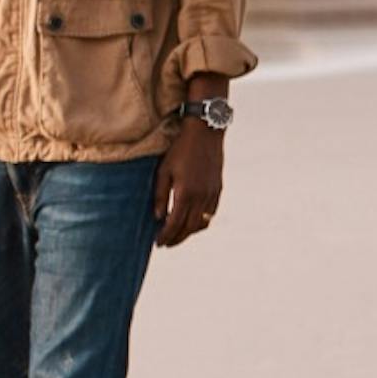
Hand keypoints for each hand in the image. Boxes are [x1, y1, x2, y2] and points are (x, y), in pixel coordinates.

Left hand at [154, 119, 225, 247]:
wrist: (206, 133)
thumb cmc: (180, 149)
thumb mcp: (163, 170)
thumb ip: (160, 195)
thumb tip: (158, 217)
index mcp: (186, 193)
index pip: (175, 223)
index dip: (166, 235)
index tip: (157, 243)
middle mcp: (201, 197)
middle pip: (189, 227)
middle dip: (176, 238)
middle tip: (165, 244)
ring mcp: (212, 194)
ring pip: (202, 223)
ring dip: (189, 233)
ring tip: (176, 236)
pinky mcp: (218, 189)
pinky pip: (210, 213)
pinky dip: (201, 222)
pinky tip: (191, 222)